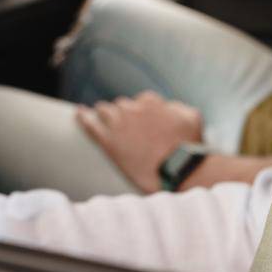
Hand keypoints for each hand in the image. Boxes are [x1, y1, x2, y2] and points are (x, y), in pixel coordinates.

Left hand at [76, 90, 204, 192]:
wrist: (178, 170)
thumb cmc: (190, 147)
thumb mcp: (193, 118)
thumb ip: (178, 107)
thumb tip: (169, 107)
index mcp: (151, 102)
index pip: (141, 101)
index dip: (143, 112)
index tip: (145, 122)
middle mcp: (133, 109)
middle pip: (122, 105)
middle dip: (124, 114)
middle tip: (128, 129)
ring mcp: (118, 124)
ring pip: (104, 110)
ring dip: (105, 114)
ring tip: (104, 120)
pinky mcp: (108, 142)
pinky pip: (89, 124)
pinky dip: (82, 117)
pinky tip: (78, 114)